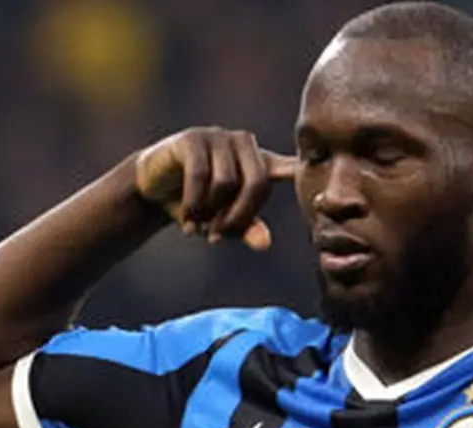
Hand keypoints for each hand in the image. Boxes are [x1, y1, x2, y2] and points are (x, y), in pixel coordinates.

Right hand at [135, 127, 297, 249]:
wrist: (154, 188)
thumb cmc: (199, 204)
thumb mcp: (223, 220)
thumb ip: (246, 228)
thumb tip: (266, 244)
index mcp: (259, 162)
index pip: (287, 167)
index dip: (302, 170)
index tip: (318, 175)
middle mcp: (244, 144)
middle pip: (257, 183)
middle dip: (238, 217)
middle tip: (218, 238)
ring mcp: (218, 137)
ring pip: (226, 182)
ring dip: (210, 213)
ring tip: (198, 227)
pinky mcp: (192, 139)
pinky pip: (199, 175)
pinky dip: (193, 203)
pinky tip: (187, 220)